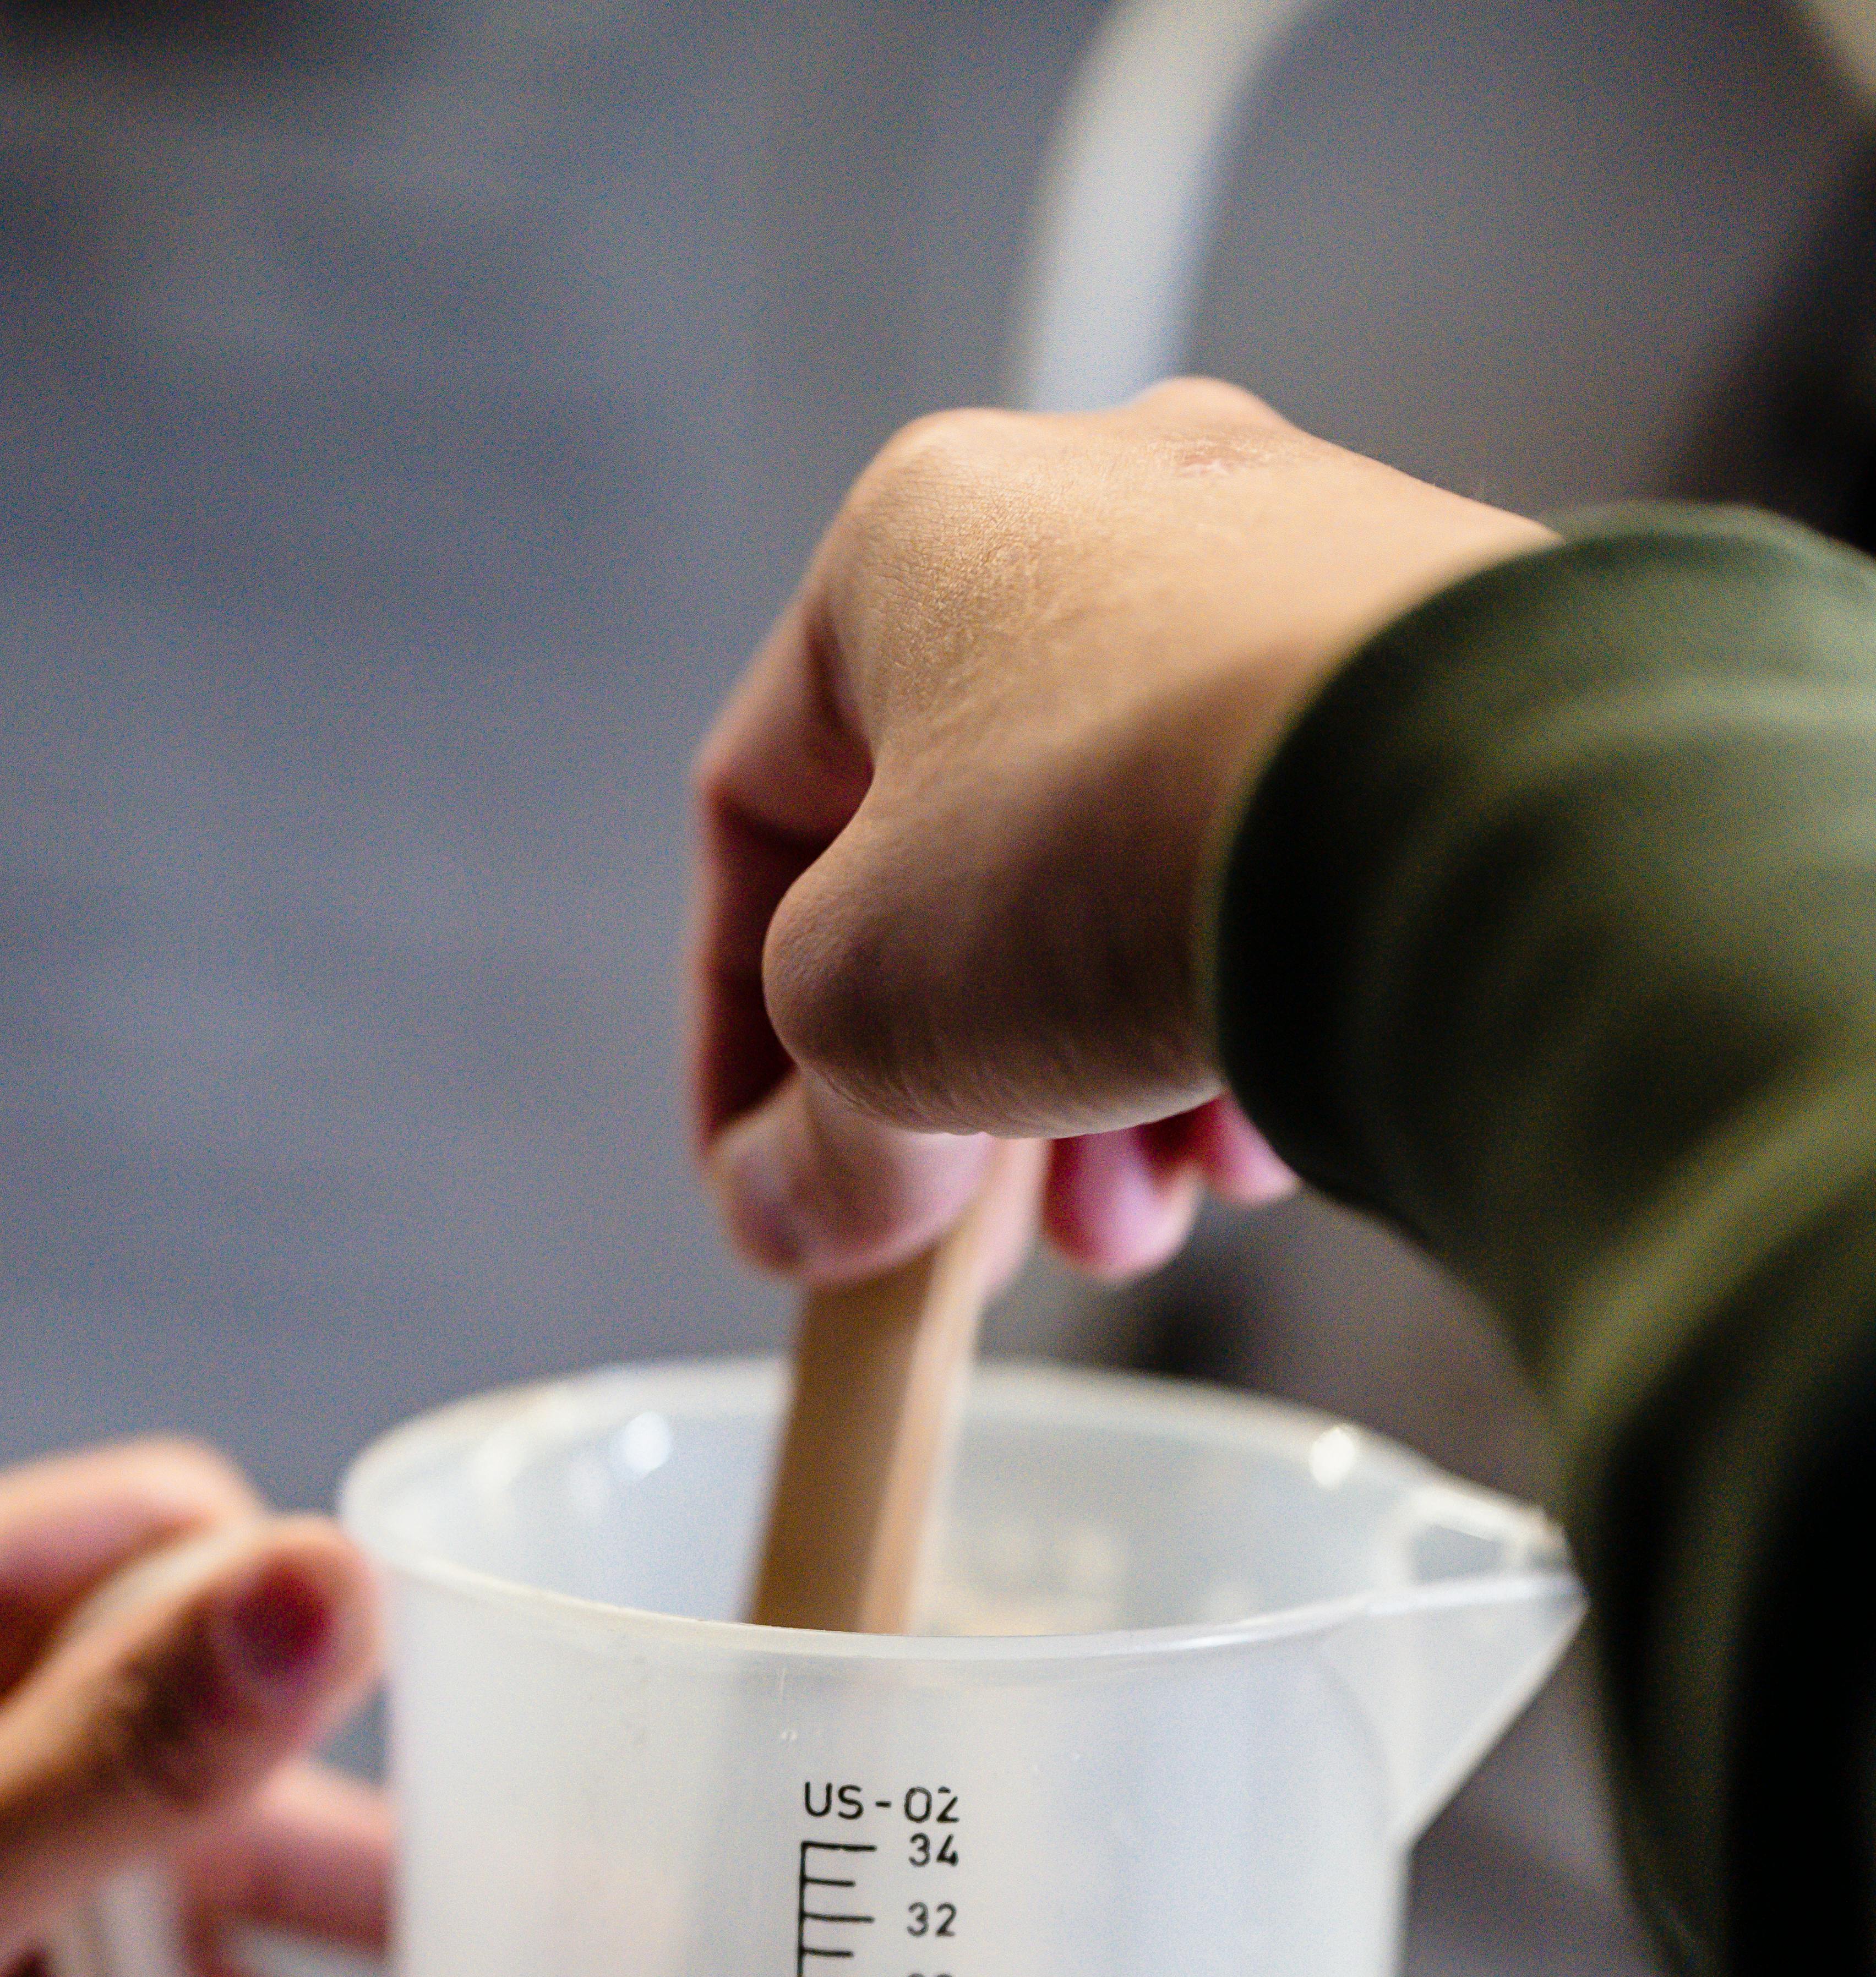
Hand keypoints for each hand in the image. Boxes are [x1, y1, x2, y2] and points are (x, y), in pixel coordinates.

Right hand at [691, 380, 1547, 1282]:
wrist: (1470, 808)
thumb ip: (809, 1122)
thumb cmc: (1123, 841)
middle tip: (981, 1238)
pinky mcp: (1438, 665)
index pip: (758, 812)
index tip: (774, 1180)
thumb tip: (800, 1211)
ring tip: (1141, 1217)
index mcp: (918, 540)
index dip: (735, 1031)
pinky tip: (1267, 1135)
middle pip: (962, 862)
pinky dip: (1244, 1007)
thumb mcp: (872, 1015)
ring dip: (1101, 1082)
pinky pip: (1286, 859)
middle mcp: (1109, 509)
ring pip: (1126, 874)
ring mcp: (1293, 569)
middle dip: (960, 1090)